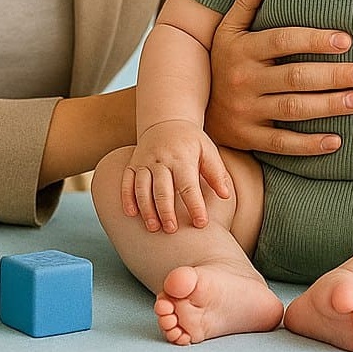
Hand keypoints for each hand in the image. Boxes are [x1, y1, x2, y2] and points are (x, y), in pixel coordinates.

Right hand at [120, 119, 231, 233]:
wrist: (166, 120)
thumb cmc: (191, 142)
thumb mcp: (208, 151)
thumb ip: (216, 173)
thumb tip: (226, 195)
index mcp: (182, 158)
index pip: (189, 185)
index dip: (195, 205)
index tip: (201, 223)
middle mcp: (161, 160)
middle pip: (162, 188)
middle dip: (166, 210)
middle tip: (172, 230)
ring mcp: (145, 161)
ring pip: (142, 187)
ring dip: (146, 208)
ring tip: (153, 228)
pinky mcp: (133, 164)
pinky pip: (127, 181)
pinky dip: (127, 197)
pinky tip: (130, 214)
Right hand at [205, 0, 352, 154]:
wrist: (189, 107)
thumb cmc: (221, 62)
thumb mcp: (227, 30)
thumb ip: (246, 2)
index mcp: (243, 50)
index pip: (283, 41)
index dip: (315, 40)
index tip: (346, 40)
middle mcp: (244, 80)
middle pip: (295, 77)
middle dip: (334, 75)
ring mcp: (246, 111)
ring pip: (292, 109)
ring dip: (329, 106)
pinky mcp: (249, 137)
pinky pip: (281, 143)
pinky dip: (309, 145)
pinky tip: (336, 140)